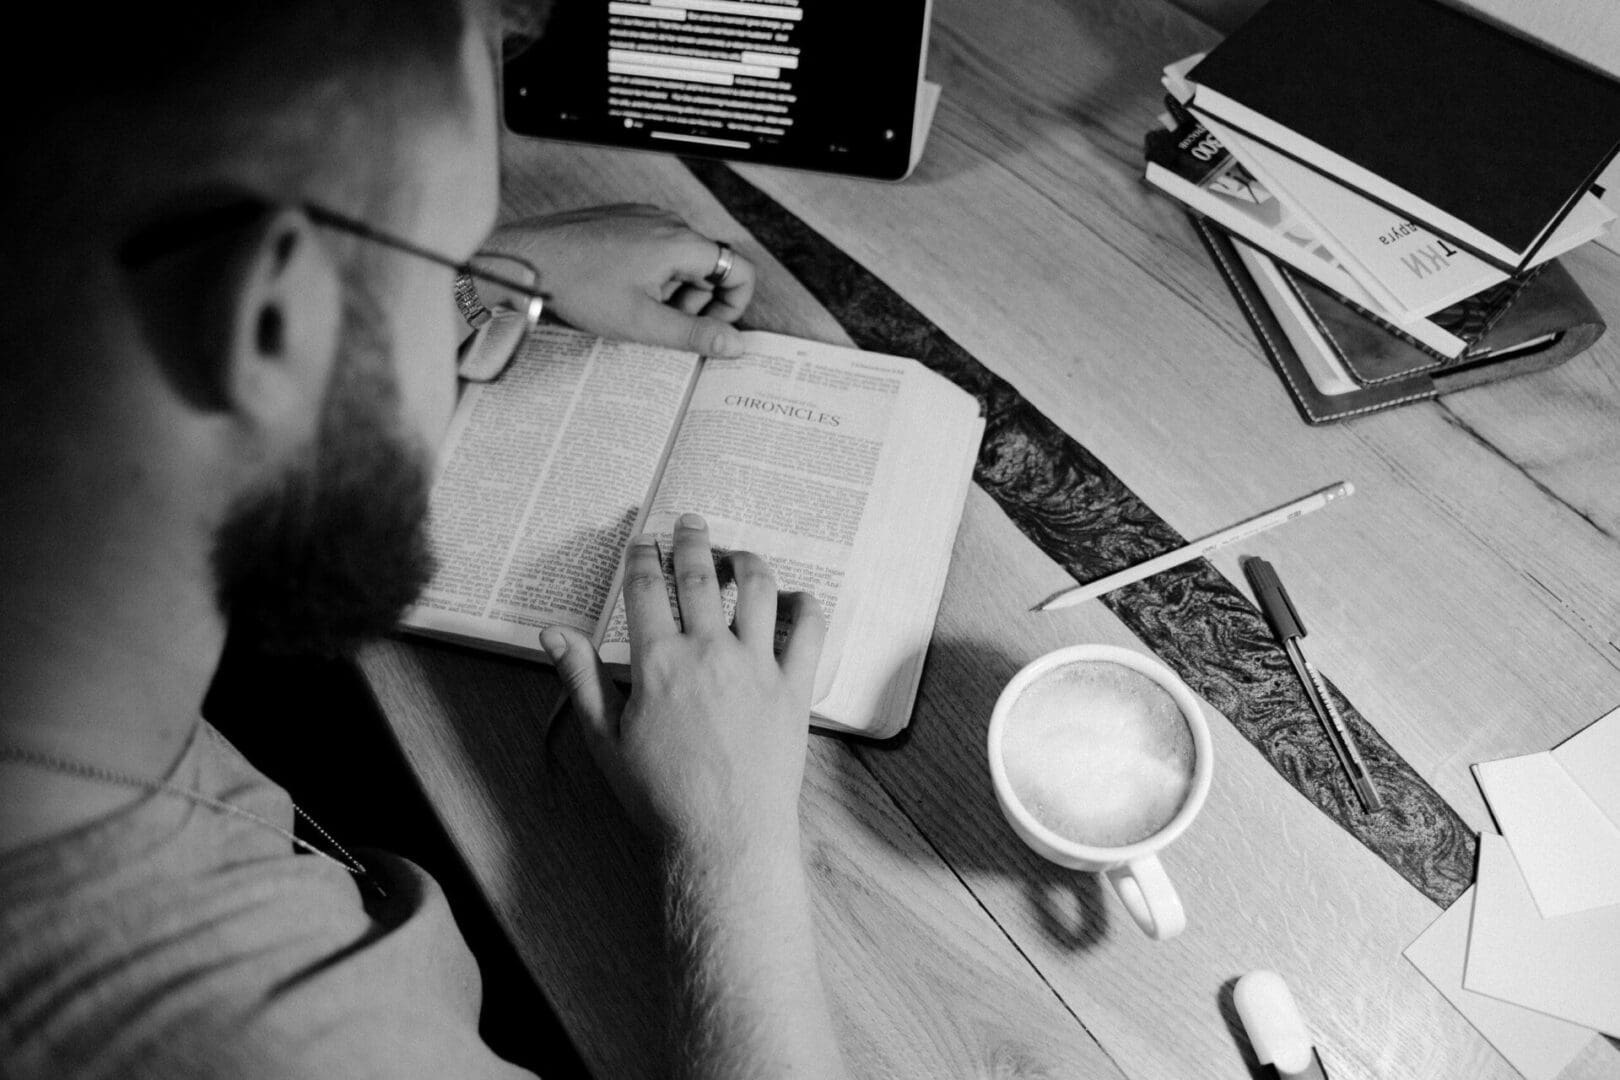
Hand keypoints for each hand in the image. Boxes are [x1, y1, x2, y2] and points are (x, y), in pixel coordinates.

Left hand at [486, 205, 756, 356]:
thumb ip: (695, 334)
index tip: (710, 328)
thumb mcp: (642, 322)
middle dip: (696, 302)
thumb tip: (735, 344)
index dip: (734, 305)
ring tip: (637, 309)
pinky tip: (620, 292)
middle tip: (663, 324)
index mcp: (679, 242)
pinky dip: (650, 275)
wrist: (524, 261)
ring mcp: (642, 217)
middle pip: (709, 267)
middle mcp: (666, 221)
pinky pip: (655, 249)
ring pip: (681, 260)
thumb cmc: (578, 287)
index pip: (739, 269)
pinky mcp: (622, 220)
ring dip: (672, 290)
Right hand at [540, 513, 824, 851]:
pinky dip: (805, 604)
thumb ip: (580, 678)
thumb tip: (552, 632)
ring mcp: (756, 666)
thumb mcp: (606, 739)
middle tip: (689, 522)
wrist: (723, 838)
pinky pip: (809, 630)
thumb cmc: (659, 796)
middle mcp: (709, 652)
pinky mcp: (794, 687)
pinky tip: (794, 598)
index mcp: (658, 662)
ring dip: (746, 560)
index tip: (643, 540)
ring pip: (758, 588)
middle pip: (699, 575)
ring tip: (737, 554)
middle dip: (691, 539)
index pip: (646, 588)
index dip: (642, 556)